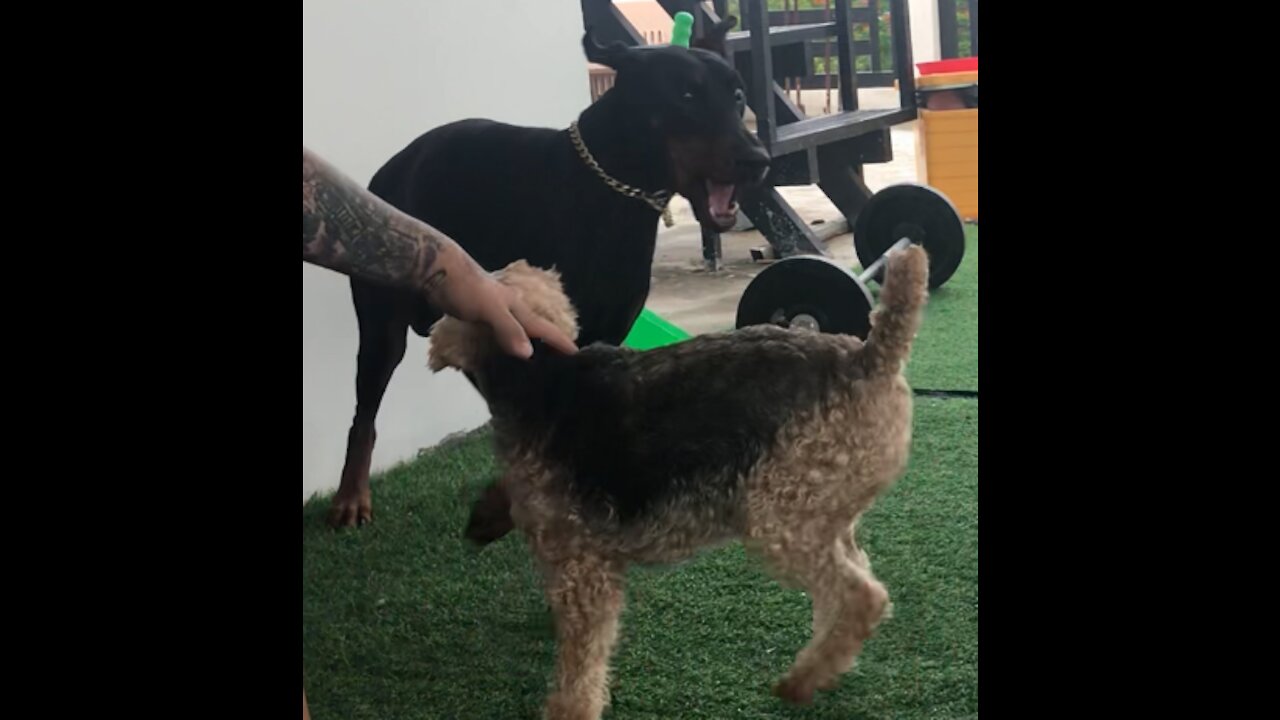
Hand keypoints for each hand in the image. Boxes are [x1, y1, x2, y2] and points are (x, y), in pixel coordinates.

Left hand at [429, 260, 577, 358]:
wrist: (436, 268)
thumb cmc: (465, 286)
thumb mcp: (489, 308)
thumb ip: (508, 329)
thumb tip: (529, 353)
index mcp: (515, 305)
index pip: (542, 326)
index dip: (558, 340)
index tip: (576, 353)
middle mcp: (508, 306)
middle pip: (533, 324)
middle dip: (547, 339)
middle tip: (560, 356)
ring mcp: (492, 307)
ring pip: (515, 326)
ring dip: (526, 338)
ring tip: (535, 353)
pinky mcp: (476, 310)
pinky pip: (497, 329)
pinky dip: (504, 338)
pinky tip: (500, 345)